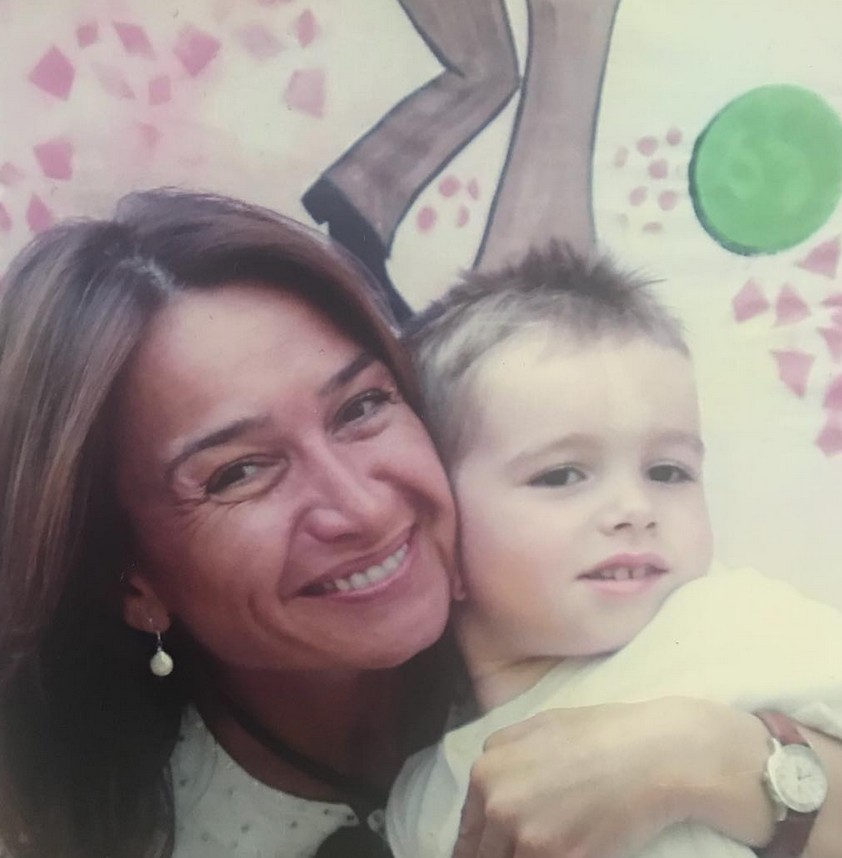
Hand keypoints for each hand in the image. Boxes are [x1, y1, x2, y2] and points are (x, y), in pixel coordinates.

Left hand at [452, 697, 771, 857]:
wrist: (652, 755)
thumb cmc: (599, 733)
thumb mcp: (536, 726)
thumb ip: (502, 754)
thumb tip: (488, 783)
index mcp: (487, 772)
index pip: (467, 829)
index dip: (476, 845)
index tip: (485, 851)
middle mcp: (499, 806)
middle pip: (480, 853)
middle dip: (493, 855)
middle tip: (513, 850)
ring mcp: (529, 837)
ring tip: (539, 849)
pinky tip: (559, 854)